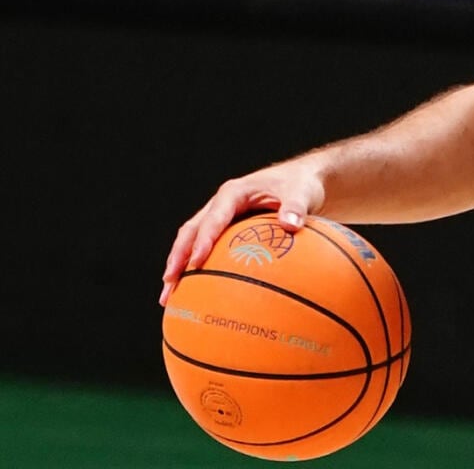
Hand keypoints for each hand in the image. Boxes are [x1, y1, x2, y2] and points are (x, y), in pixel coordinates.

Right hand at [159, 163, 323, 305]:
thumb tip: (290, 225)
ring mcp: (221, 217)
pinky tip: (194, 291)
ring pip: (192, 241)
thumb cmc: (301, 184)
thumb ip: (296, 207)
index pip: (213, 218)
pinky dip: (196, 267)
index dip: (203, 240)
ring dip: (179, 265)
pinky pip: (207, 248)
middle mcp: (221, 204)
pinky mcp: (226, 229)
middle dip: (178, 256)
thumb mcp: (302, 192)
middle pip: (192, 231)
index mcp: (234, 193)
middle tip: (170, 282)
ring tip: (169, 295)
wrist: (303, 179)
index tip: (196, 262)